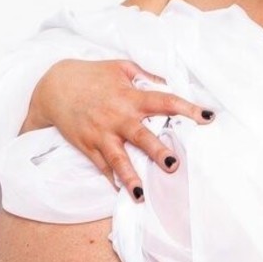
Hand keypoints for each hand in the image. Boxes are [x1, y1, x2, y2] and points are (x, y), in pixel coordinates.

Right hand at [26, 59, 215, 197]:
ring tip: (141, 194)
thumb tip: (170, 82)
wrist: (53, 86)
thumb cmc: (91, 75)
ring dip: (130, 176)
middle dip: (157, 151)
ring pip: (117, 158)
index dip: (187, 108)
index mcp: (130, 96)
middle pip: (140, 136)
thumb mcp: (121, 67)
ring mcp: (100, 134)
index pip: (164, 101)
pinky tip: (121, 192)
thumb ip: (147, 75)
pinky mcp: (87, 145)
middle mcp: (116, 117)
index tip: (208, 117)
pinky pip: (101, 165)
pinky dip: (111, 179)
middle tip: (173, 165)